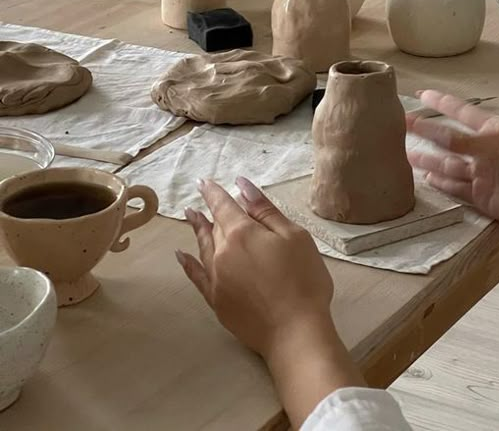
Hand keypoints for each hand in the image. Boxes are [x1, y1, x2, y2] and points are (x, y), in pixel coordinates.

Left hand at [177, 178, 366, 427]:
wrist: (294, 332)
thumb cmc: (303, 280)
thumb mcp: (294, 236)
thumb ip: (266, 210)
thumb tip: (242, 186)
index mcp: (242, 233)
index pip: (224, 205)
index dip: (214, 192)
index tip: (203, 181)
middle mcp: (222, 253)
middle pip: (214, 226)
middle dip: (207, 210)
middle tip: (199, 196)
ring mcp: (217, 278)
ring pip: (203, 248)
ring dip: (197, 230)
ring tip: (190, 216)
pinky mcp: (217, 301)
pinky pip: (196, 276)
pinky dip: (188, 264)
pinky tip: (181, 256)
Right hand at [407, 91, 498, 228]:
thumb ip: (468, 142)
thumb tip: (439, 136)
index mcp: (492, 131)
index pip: (461, 113)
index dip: (442, 104)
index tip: (423, 95)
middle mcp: (484, 151)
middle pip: (449, 140)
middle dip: (427, 132)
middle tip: (403, 125)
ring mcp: (482, 174)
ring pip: (448, 165)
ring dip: (428, 160)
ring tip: (405, 153)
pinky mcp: (482, 196)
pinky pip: (456, 189)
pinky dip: (441, 184)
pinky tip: (426, 178)